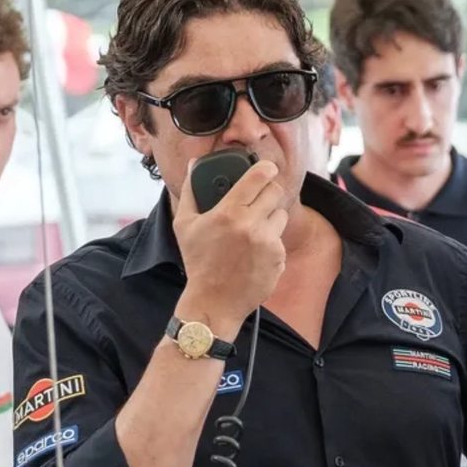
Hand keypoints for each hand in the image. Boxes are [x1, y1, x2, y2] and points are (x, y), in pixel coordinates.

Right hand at [173, 159, 287, 328]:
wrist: (214, 302)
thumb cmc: (198, 263)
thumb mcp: (185, 225)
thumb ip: (191, 190)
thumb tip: (195, 164)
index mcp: (229, 213)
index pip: (258, 177)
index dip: (266, 168)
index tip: (267, 168)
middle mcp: (252, 225)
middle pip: (276, 192)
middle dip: (268, 192)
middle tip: (259, 198)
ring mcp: (269, 243)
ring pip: (281, 215)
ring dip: (270, 217)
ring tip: (253, 230)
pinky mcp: (279, 258)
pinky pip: (280, 239)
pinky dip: (270, 242)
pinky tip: (254, 252)